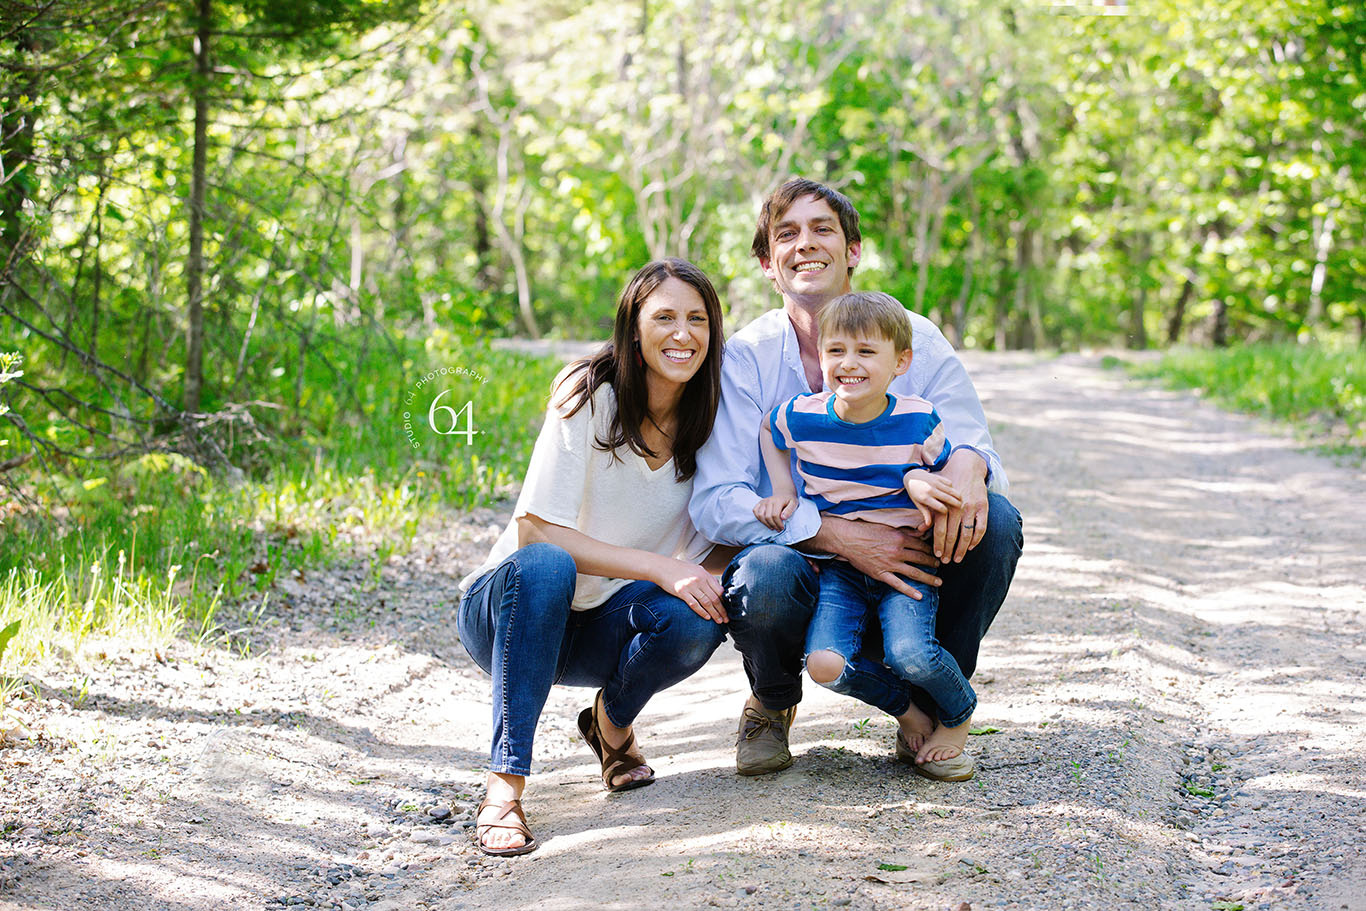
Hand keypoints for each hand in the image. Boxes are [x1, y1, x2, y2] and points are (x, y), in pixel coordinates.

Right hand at [652, 557, 727, 623]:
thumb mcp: (695, 569)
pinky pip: (694, 604)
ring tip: (719, 621)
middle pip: (715, 598)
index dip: (725, 601)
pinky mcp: (682, 592)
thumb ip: (706, 577)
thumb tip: (717, 588)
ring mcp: (691, 586)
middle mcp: (699, 580)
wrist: (662, 567)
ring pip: (707, 603)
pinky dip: (702, 612)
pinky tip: (707, 617)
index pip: (719, 590)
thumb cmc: (679, 569)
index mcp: (704, 574)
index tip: (727, 609)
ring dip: (714, 613)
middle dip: (722, 610)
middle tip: (727, 619)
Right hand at [753, 494, 797, 530]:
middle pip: (767, 517)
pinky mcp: (760, 502)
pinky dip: (758, 518)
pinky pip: (755, 511)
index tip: (782, 528)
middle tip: (778, 529)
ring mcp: (763, 501)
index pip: (775, 515)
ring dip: (766, 524)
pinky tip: (765, 522)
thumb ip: (790, 510)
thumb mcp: (794, 504)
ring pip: (760, 515)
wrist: (784, 493)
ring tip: (772, 527)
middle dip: (773, 525)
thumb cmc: (789, 500)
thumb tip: (783, 517)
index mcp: (778, 501)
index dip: (778, 524)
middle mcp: (769, 500)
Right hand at [816, 515, 940, 599]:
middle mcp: (898, 551)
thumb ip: (905, 531)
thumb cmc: (866, 530)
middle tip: (941, 567)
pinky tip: (919, 596)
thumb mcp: (888, 527)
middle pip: (921, 559)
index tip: (938, 553)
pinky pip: (898, 585)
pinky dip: (910, 591)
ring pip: (914, 573)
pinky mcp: (881, 574)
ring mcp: (890, 564)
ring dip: (928, 578)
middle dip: (933, 563)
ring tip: (938, 582)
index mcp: (900, 538)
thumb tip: (921, 531)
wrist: (848, 539)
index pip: (922, 545)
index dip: (932, 550)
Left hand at [903, 469, 961, 528]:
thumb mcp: (918, 503)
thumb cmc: (915, 493)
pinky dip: (952, 488)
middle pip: (948, 498)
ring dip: (957, 496)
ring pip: (950, 490)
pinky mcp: (938, 477)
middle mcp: (930, 490)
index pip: (940, 507)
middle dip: (956, 503)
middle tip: (961, 507)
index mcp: (925, 498)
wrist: (912, 476)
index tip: (947, 513)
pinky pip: (949, 483)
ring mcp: (935, 482)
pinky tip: (954, 492)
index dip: (945, 511)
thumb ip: (925, 513)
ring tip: (961, 501)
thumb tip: (928, 524)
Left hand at [932, 449, 990, 562]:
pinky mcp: (983, 507)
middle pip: (952, 535)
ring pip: (966, 534)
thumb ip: (927, 513)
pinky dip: (977, 539)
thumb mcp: (933, 495)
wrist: (966, 466)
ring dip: (962, 549)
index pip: (939, 530)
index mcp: (944, 505)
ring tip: (958, 558)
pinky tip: (972, 547)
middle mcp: (957, 507)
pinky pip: (981, 527)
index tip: (936, 555)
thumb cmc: (946, 483)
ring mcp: (971, 508)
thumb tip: (920, 531)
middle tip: (946, 561)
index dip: (938, 544)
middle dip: (948, 550)